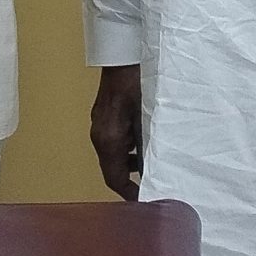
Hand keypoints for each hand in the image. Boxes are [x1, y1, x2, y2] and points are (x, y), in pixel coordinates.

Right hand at [90, 65, 143, 200]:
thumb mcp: (148, 117)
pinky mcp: (103, 117)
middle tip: (153, 185)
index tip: (146, 200)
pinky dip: (127, 149)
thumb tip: (155, 167)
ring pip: (113, 156)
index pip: (115, 178)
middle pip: (112, 169)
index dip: (130, 193)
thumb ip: (149, 144)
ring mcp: (99, 125)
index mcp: (108, 139)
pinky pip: (113, 142)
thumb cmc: (137, 82)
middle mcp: (99, 135)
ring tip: (152, 165)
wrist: (122, 55)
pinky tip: (143, 143)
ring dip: (130, 164)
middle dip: (131, 180)